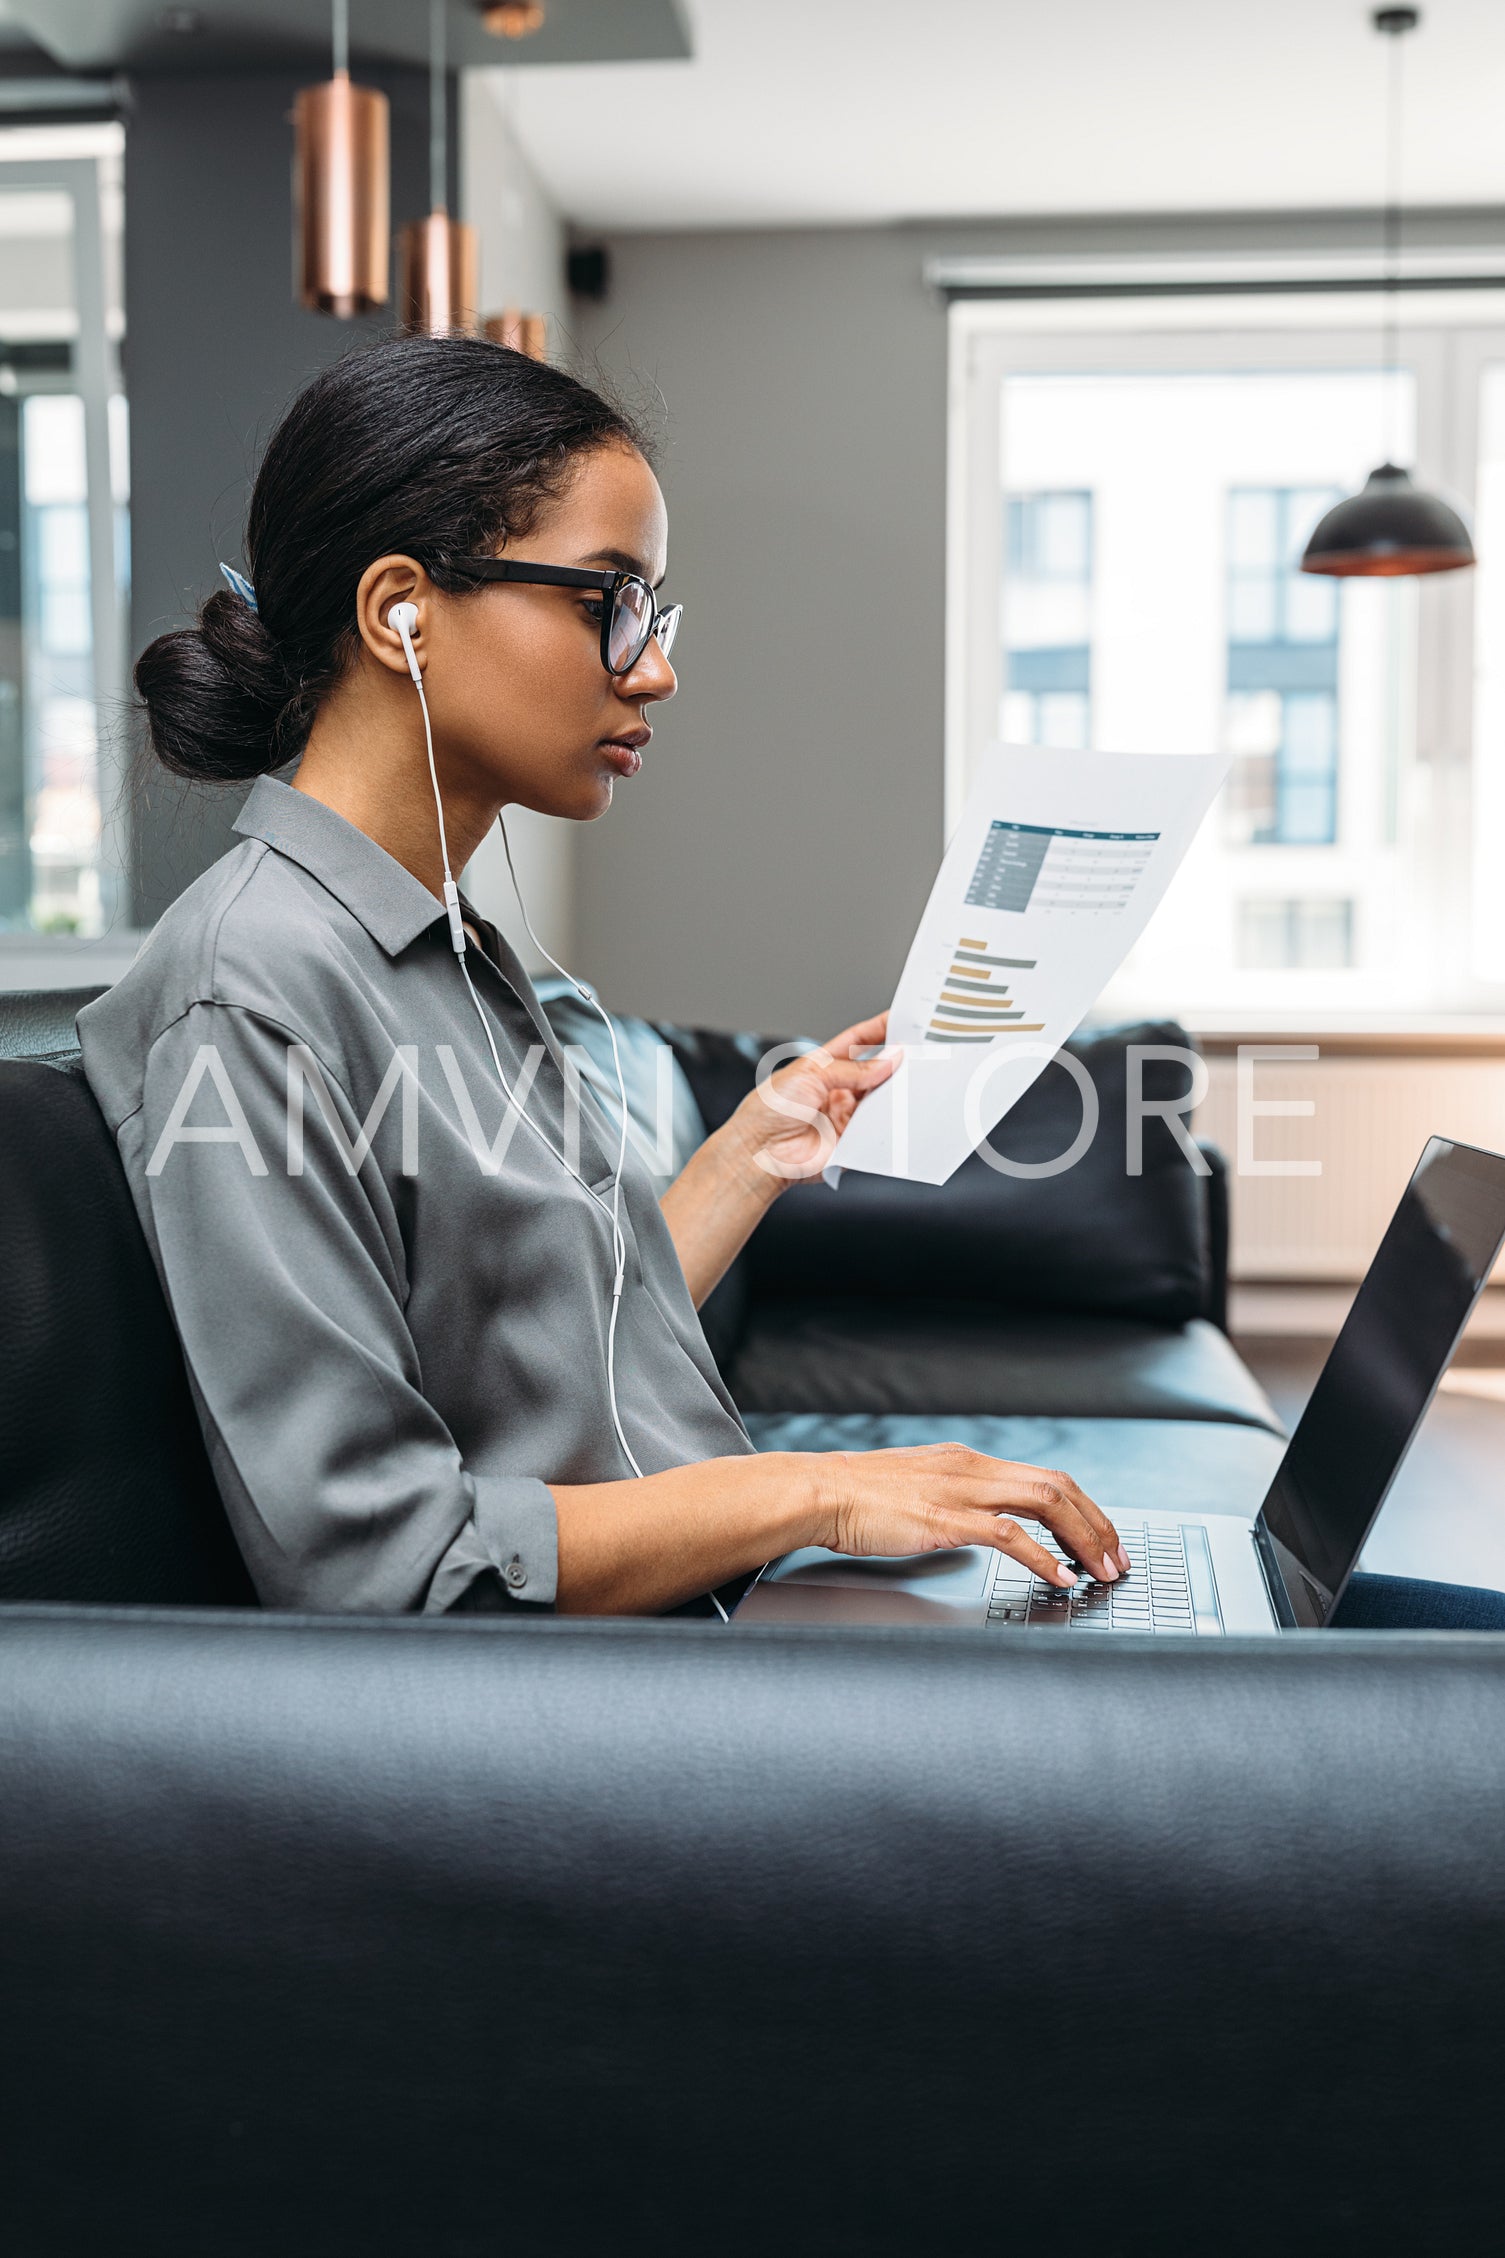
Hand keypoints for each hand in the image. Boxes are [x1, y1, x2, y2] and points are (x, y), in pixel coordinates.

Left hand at [736, 1011, 899, 1184]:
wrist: (759, 1152)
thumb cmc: (769, 1110)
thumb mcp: (812, 1075)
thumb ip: (854, 1069)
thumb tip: (889, 1059)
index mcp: (824, 1065)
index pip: (858, 1041)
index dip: (880, 1029)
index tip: (903, 1020)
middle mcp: (837, 1089)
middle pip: (875, 1071)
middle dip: (895, 1062)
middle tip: (917, 1054)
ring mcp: (844, 1114)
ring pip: (881, 1099)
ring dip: (894, 1092)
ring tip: (910, 1082)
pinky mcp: (851, 1140)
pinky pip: (878, 1129)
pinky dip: (890, 1121)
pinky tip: (896, 1113)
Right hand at [810, 1442, 1130, 1587]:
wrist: (817, 1491)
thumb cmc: (856, 1498)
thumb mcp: (916, 1489)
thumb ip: (952, 1501)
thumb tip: (977, 1524)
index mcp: (967, 1463)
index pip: (1044, 1478)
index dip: (1082, 1509)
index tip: (1101, 1538)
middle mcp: (972, 1469)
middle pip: (1058, 1487)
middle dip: (1097, 1524)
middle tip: (1118, 1559)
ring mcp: (961, 1491)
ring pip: (1045, 1503)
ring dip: (1083, 1538)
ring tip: (1102, 1570)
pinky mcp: (946, 1518)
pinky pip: (1010, 1535)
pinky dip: (1043, 1557)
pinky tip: (1060, 1577)